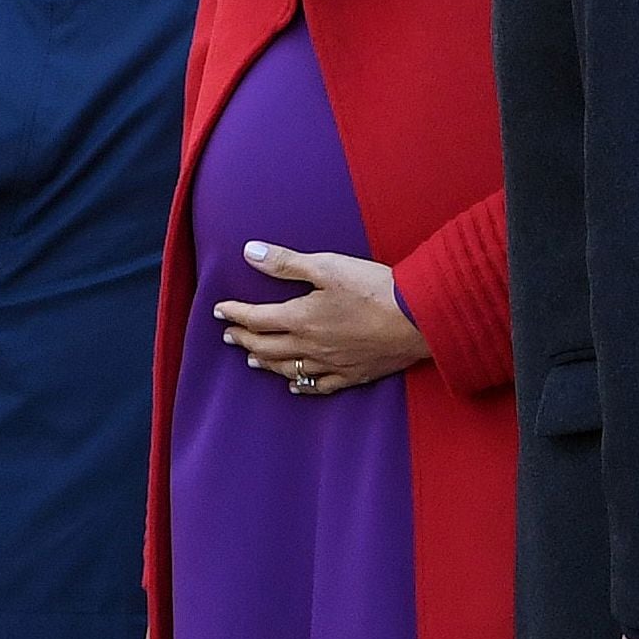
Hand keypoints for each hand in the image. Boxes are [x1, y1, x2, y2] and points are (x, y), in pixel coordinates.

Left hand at [216, 243, 428, 394]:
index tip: (220, 310)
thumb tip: (249, 253)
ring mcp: (331, 364)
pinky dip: (300, 385)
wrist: (418, 319)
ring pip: (287, 368)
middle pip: (266, 347)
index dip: (235, 313)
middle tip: (229, 335)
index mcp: (300, 318)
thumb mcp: (327, 266)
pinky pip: (318, 386)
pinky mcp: (353, 374)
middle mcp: (310, 346)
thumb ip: (286, 263)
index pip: (256, 318)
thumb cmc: (374, 288)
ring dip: (264, 363)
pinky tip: (293, 385)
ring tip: (251, 360)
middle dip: (244, 339)